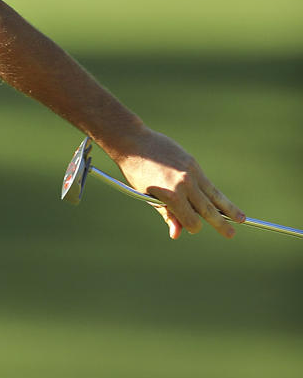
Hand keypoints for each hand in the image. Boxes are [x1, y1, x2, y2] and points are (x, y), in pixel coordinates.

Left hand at [114, 130, 244, 239]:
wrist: (135, 143)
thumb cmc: (136, 173)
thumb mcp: (147, 197)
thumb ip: (166, 214)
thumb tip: (177, 234)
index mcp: (172, 196)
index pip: (191, 220)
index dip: (192, 227)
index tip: (191, 228)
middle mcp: (185, 185)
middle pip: (207, 209)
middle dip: (220, 224)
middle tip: (231, 235)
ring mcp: (191, 173)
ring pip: (214, 195)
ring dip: (228, 208)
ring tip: (241, 219)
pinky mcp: (193, 164)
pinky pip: (207, 183)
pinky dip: (216, 194)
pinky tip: (224, 201)